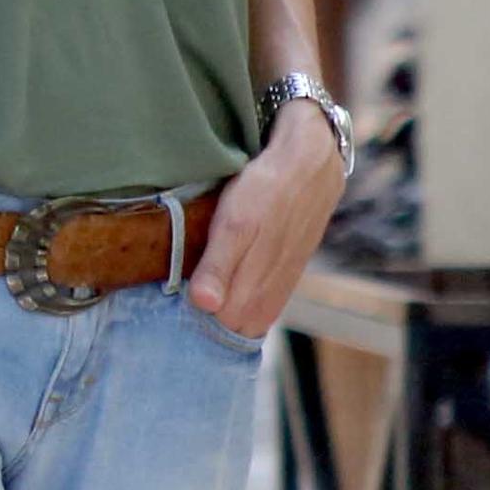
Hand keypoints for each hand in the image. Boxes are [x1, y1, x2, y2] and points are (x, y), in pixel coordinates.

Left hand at [189, 107, 344, 339]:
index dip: (200, 324)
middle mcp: (274, 285)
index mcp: (257, 279)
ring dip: (231, 316)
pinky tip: (233, 298)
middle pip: (239, 324)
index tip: (178, 314)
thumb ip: (218, 266)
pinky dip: (250, 304)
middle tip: (183, 312)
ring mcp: (285, 277)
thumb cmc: (265, 191)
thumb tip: (204, 305)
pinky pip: (271, 299)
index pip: (225, 325)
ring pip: (256, 313)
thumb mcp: (234, 224)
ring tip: (204, 305)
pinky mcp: (293, 266)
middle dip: (213, 324)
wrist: (311, 164)